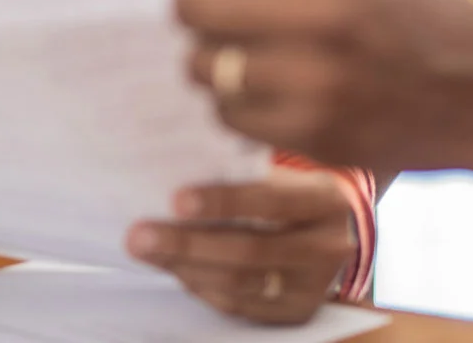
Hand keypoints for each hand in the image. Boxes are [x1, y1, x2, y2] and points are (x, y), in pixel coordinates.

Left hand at [101, 0, 472, 174]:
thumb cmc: (419, 12)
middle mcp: (321, 16)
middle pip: (192, 8)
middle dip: (188, 6)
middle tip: (207, 7)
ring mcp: (317, 81)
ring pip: (204, 67)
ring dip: (209, 58)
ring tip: (250, 51)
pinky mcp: (314, 134)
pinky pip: (229, 116)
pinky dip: (235, 103)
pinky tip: (270, 89)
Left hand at [127, 170, 356, 324]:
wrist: (331, 235)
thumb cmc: (290, 194)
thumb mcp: (283, 174)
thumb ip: (242, 169)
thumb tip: (178, 159)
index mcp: (324, 200)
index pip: (272, 201)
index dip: (224, 201)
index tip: (176, 199)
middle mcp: (327, 247)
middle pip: (251, 250)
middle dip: (189, 243)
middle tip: (141, 234)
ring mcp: (314, 287)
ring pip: (240, 283)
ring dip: (185, 267)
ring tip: (145, 250)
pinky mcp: (295, 313)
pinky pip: (238, 306)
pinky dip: (201, 286)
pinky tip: (174, 268)